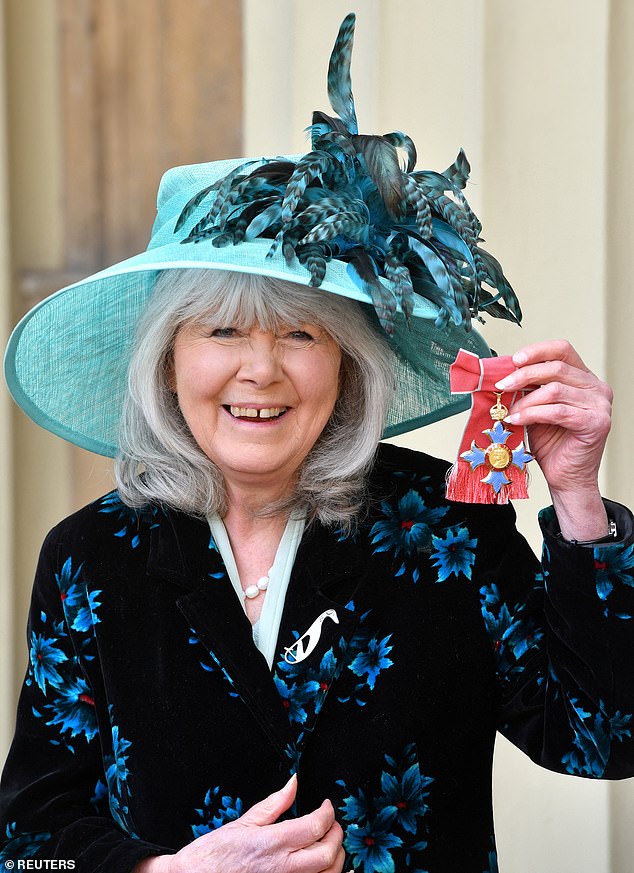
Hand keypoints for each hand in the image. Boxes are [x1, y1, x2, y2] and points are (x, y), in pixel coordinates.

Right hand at [133, 774, 344, 872]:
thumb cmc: (214, 854)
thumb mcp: (243, 823)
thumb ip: (274, 804)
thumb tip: (294, 783)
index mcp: (273, 844)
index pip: (315, 826)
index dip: (327, 813)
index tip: (326, 806)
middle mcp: (283, 869)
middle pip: (328, 854)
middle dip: (336, 835)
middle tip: (332, 824)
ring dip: (336, 859)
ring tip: (330, 844)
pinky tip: (327, 868)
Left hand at [495, 339, 611, 538]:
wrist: (566, 476)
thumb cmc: (552, 444)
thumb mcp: (536, 408)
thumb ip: (528, 389)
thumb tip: (502, 373)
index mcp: (584, 378)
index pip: (563, 350)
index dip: (537, 351)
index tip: (514, 359)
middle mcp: (597, 388)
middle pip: (556, 368)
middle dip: (523, 375)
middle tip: (502, 385)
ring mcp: (599, 405)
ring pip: (554, 390)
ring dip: (525, 401)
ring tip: (509, 412)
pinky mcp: (595, 422)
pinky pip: (557, 411)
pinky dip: (532, 414)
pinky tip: (516, 420)